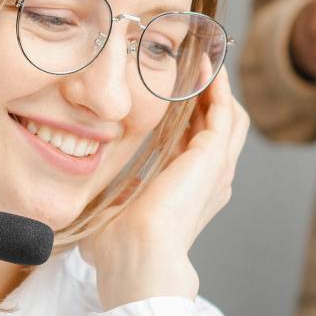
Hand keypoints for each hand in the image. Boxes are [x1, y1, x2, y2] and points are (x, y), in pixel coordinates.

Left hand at [79, 68, 248, 307]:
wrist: (136, 254)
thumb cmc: (119, 246)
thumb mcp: (113, 212)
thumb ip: (109, 199)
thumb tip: (85, 199)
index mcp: (189, 192)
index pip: (196, 145)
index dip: (189, 117)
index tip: (172, 94)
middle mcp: (209, 180)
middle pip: (221, 128)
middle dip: (209, 97)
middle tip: (193, 67)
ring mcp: (216, 169)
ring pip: (230, 118)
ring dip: (217, 89)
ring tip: (202, 60)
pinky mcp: (213, 158)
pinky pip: (225, 114)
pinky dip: (217, 89)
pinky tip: (205, 68)